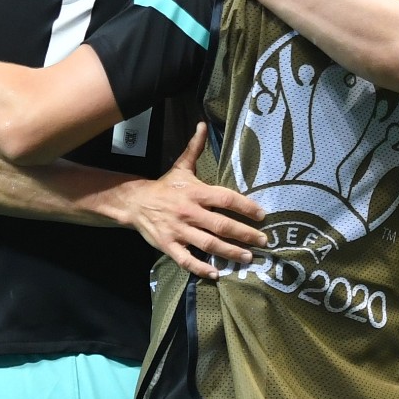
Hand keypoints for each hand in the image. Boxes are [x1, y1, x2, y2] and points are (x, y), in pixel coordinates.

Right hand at [122, 125, 265, 279]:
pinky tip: (217, 273)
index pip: (225, 198)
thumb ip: (195, 148)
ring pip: (208, 244)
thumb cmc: (165, 186)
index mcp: (195, 192)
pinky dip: (201, 268)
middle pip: (221, 225)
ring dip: (229, 252)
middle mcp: (189, 212)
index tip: (262, 215)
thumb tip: (203, 125)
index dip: (245, 206)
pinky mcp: (169, 245)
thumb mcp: (181, 166)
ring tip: (248, 258)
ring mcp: (179, 230)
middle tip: (263, 241)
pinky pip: (187, 260)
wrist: (135, 202)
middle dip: (244, 234)